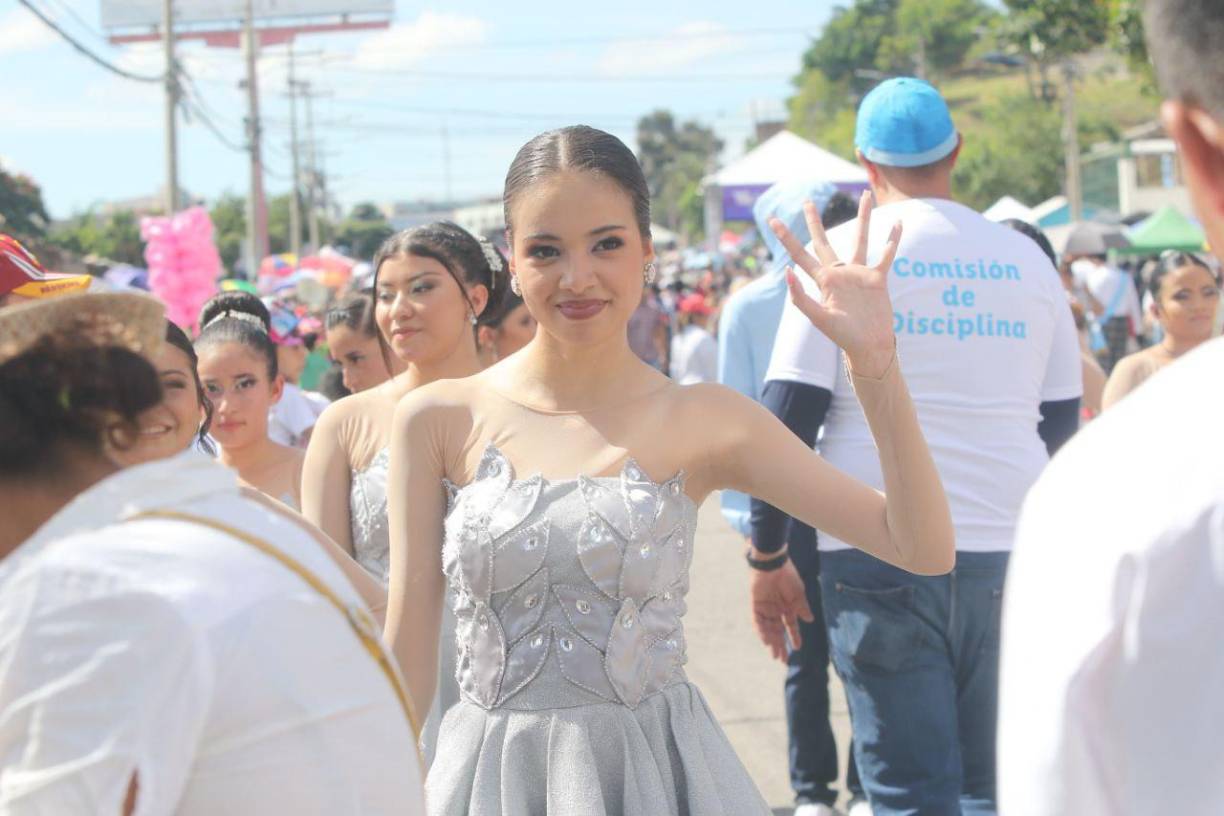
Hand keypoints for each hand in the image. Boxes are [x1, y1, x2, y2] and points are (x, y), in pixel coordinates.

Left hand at [749, 558, 814, 661]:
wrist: (773, 564)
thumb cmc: (788, 576)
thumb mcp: (798, 594)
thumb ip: (802, 607)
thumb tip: (810, 620)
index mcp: (789, 607)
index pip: (791, 626)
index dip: (794, 637)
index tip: (798, 648)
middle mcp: (777, 610)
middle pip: (779, 632)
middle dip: (781, 645)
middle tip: (783, 660)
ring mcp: (766, 608)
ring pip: (769, 629)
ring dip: (772, 642)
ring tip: (775, 654)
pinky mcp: (756, 605)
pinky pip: (758, 621)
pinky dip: (762, 631)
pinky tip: (766, 641)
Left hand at [770, 191, 901, 377]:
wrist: (869, 346)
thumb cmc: (843, 336)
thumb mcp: (819, 318)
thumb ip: (801, 297)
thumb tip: (787, 271)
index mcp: (823, 280)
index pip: (800, 254)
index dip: (786, 237)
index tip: (773, 220)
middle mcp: (839, 273)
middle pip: (824, 240)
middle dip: (814, 221)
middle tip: (806, 200)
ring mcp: (858, 274)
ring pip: (861, 238)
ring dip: (863, 217)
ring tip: (865, 195)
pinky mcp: (877, 278)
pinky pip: (886, 255)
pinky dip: (892, 240)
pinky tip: (897, 223)